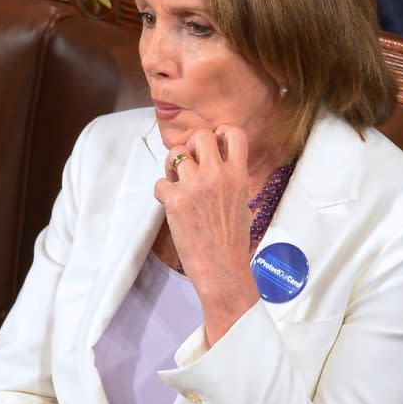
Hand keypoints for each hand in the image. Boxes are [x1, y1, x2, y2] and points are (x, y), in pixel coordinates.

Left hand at [154, 125, 258, 344]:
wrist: (222, 270)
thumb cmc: (233, 243)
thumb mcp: (243, 204)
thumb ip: (232, 181)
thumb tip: (221, 168)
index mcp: (239, 176)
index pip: (234, 133)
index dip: (221, 133)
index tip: (214, 144)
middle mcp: (218, 176)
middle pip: (200, 136)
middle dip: (191, 146)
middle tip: (188, 164)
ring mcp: (196, 186)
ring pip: (175, 155)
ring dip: (171, 167)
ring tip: (175, 184)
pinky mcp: (176, 201)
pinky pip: (159, 182)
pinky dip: (161, 192)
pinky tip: (169, 205)